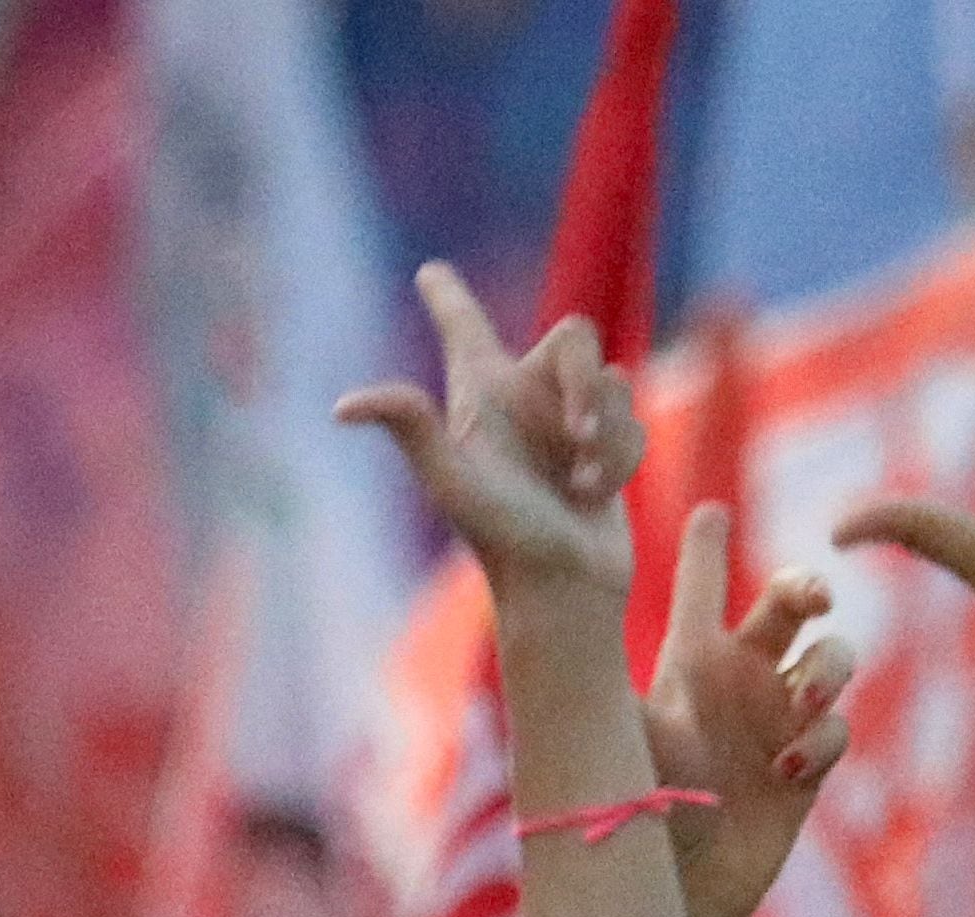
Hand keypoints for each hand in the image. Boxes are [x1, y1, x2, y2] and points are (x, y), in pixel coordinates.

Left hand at [336, 260, 639, 603]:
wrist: (562, 586)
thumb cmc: (501, 536)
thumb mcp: (451, 479)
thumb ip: (410, 427)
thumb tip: (341, 407)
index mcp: (480, 396)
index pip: (463, 329)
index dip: (449, 297)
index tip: (428, 271)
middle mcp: (522, 400)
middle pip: (577, 335)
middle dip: (585, 380)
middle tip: (576, 431)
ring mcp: (566, 422)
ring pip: (614, 383)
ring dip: (605, 435)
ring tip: (578, 485)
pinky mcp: (605, 447)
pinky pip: (633, 424)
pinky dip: (621, 459)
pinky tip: (594, 497)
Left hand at [642, 503, 856, 916]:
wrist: (674, 890)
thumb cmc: (635, 816)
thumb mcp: (627, 739)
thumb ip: (623, 685)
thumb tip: (581, 630)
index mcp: (690, 664)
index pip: (702, 589)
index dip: (707, 548)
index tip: (711, 510)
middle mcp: (740, 681)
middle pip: (790, 604)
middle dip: (808, 585)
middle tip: (813, 597)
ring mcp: (780, 721)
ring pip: (835, 657)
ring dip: (829, 667)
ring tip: (802, 696)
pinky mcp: (809, 766)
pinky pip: (838, 730)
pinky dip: (824, 739)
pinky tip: (789, 766)